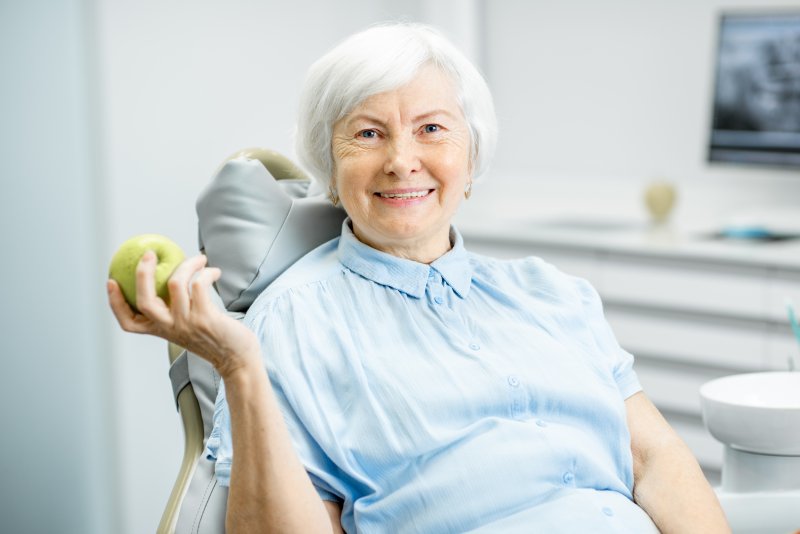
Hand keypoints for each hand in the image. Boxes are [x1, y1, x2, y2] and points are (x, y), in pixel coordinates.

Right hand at [107, 252, 260, 377]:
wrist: (236, 358)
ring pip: (175, 284)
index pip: (128, 322)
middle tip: (149, 254)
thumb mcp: (187, 326)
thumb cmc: (214, 336)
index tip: (111, 281)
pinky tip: (214, 272)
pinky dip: (206, 272)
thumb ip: (176, 310)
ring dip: (188, 264)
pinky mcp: (205, 318)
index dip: (115, 302)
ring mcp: (186, 323)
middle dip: (142, 273)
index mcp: (161, 331)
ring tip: (200, 258)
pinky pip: (199, 284)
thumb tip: (171, 275)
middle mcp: (169, 328)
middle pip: (144, 300)